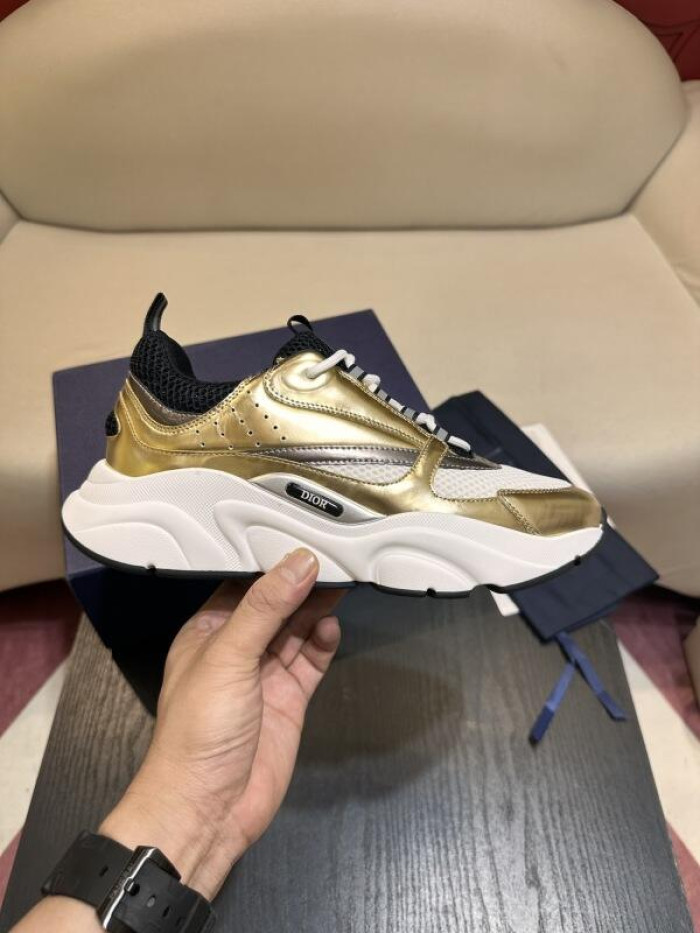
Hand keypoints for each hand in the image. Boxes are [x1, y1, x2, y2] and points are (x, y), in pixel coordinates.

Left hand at [101, 548, 343, 898]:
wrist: (208, 807)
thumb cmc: (197, 733)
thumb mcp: (228, 656)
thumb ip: (266, 607)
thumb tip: (298, 563)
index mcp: (208, 632)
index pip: (244, 585)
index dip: (272, 564)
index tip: (302, 540)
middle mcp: (237, 650)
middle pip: (276, 605)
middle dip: (302, 584)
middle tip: (333, 558)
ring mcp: (264, 675)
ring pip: (297, 630)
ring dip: (316, 609)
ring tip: (340, 584)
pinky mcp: (289, 699)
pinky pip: (311, 661)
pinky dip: (323, 643)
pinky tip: (331, 628)